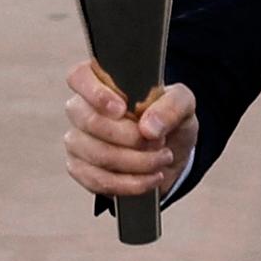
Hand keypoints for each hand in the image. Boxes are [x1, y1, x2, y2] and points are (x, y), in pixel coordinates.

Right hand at [63, 60, 198, 198]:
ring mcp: (77, 140)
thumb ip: (171, 106)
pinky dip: (129, 183)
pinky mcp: (80, 169)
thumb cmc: (169, 117)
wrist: (170, 152)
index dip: (96, 93)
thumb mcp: (183, 104)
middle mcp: (82, 108)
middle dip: (130, 137)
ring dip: (136, 162)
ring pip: (96, 154)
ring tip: (162, 159)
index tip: (121, 109)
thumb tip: (148, 128)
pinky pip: (97, 180)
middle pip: (90, 121)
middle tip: (158, 141)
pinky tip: (150, 179)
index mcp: (102, 80)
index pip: (79, 76)